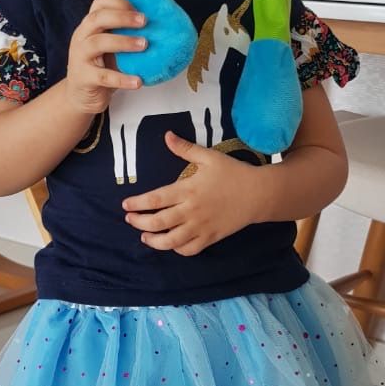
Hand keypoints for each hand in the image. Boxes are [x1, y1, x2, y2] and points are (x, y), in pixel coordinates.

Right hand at [65, 0, 146, 114]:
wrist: (81, 96)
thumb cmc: (101, 67)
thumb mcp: (111, 47)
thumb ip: (125, 35)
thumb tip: (158, 28)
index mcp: (90, 25)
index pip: (99, 3)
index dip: (119, 2)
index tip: (139, 9)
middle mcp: (82, 37)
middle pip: (97, 18)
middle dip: (122, 17)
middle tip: (144, 21)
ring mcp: (80, 56)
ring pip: (98, 43)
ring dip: (124, 42)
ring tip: (144, 45)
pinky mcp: (84, 78)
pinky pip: (103, 76)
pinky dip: (122, 79)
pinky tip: (138, 81)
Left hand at [122, 131, 259, 255]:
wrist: (259, 194)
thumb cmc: (233, 173)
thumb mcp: (209, 157)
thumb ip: (185, 148)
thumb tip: (166, 135)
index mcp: (188, 189)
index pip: (155, 199)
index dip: (137, 203)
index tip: (125, 205)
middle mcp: (192, 211)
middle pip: (158, 222)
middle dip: (139, 223)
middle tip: (130, 220)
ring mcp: (201, 227)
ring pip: (171, 241)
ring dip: (154, 241)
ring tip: (144, 237)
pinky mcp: (211, 238)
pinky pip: (189, 249)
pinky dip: (177, 249)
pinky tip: (171, 244)